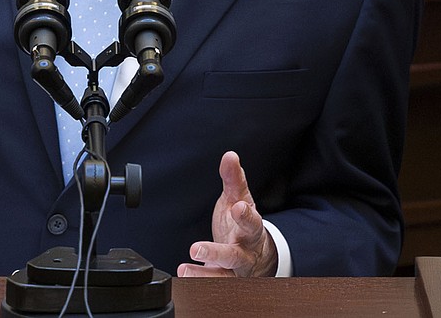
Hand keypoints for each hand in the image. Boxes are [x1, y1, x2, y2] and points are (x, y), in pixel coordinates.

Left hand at [177, 151, 276, 277]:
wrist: (256, 253)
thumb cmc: (242, 223)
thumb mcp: (239, 199)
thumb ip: (234, 179)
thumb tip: (230, 156)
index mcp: (251, 229)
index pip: (251, 222)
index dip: (246, 215)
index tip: (237, 207)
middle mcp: (245, 252)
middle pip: (234, 255)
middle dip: (216, 252)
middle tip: (196, 248)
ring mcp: (235, 269)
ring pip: (223, 276)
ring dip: (204, 274)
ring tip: (185, 269)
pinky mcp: (224, 279)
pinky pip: (213, 283)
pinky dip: (199, 281)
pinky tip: (184, 274)